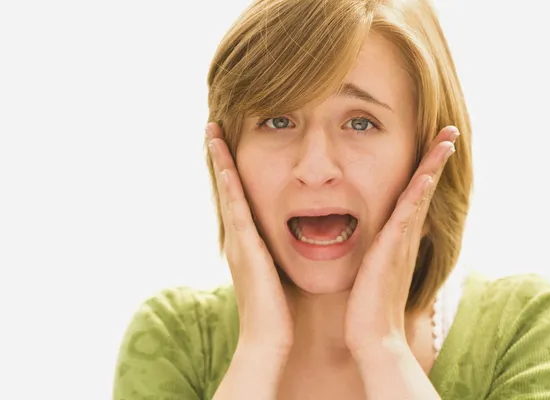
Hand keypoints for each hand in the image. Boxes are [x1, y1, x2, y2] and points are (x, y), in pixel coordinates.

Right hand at [206, 122, 293, 354]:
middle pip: (226, 189)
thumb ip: (275, 257)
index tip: (228, 145)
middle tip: (213, 128)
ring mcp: (239, 242)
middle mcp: (238, 238)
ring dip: (220, 163)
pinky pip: (237, 211)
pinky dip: (230, 187)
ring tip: (213, 134)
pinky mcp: (247, 250)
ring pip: (228, 193)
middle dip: (219, 158)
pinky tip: (226, 166)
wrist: (267, 340)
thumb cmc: (276, 312)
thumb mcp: (275, 275)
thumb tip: (289, 242)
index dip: (231, 171)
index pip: (237, 199)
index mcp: (246, 243)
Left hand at [344, 126, 458, 356]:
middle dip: (437, 160)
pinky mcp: (391, 250)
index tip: (434, 147)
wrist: (374, 336)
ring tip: (446, 140)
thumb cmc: (370, 306)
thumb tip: (374, 243)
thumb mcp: (374, 271)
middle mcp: (406, 237)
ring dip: (433, 167)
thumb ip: (377, 253)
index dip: (426, 171)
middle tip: (450, 132)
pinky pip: (406, 216)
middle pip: (425, 189)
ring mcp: (401, 242)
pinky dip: (417, 194)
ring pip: (420, 196)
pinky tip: (425, 175)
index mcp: (400, 239)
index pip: (416, 196)